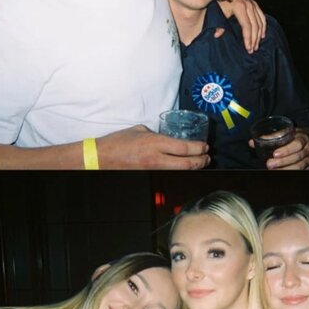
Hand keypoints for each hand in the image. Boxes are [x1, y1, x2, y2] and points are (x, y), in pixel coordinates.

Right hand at [95, 124, 209, 168]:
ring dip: (193, 168)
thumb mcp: (140, 131)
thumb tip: (169, 138)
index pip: (185, 148)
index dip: (199, 148)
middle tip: (207, 157)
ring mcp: (154, 170)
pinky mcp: (150, 177)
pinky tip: (184, 169)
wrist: (101, 158)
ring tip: (200, 163)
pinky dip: (180, 172)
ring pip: (181, 172)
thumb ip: (157, 134)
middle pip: (188, 164)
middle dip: (202, 161)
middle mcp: (157, 159)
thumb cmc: (117, 143)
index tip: (205, 146)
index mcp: (155, 143)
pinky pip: (170, 175)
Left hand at [218, 0, 266, 52]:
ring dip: (259, 35)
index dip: (248, 37)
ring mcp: (253, 3)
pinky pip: (262, 16)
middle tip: (252, 49)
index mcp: (239, 7)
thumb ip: (219, 24)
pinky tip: (263, 35)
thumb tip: (217, 35)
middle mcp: (248, 5)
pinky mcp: (255, 3)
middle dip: (254, 39)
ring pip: (260, 22)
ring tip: (256, 45)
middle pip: (255, 25)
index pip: (246, 26)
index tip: (248, 47)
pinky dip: (263, 26)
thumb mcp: (218, 12)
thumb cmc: (220, 1)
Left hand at [252, 128, 308, 169]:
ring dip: (285, 169)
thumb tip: (252, 142)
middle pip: (297, 157)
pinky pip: (299, 172)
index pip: (297, 144)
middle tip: (269, 164)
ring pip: (299, 167)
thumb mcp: (285, 132)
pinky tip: (280, 174)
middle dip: (282, 162)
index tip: (274, 154)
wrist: (308, 139)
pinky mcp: (308, 168)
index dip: (287, 150)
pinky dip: (289, 173)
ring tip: (272, 170)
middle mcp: (308, 149)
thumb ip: (270, 137)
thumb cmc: (294, 136)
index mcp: (303, 138)